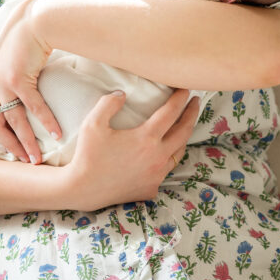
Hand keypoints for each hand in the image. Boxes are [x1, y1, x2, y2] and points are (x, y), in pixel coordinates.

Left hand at [0, 0, 62, 163]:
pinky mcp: (17, 78)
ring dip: (27, 141)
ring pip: (15, 120)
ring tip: (38, 157)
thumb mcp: (14, 66)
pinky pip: (33, 106)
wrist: (33, 23)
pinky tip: (56, 133)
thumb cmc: (28, 44)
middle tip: (26, 160)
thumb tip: (22, 100)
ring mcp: (2, 82)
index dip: (2, 138)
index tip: (16, 151)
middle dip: (12, 146)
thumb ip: (13, 83)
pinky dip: (45, 121)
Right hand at [65, 88, 199, 210]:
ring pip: (179, 152)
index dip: (180, 98)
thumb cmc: (87, 155)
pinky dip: (168, 158)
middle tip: (195, 102)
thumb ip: (108, 103)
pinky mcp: (152, 188)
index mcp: (146, 138)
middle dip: (192, 114)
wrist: (83, 190)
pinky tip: (164, 153)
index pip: (171, 112)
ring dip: (183, 136)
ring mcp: (156, 175)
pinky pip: (166, 171)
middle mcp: (157, 157)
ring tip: (183, 126)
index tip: (185, 89)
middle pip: (184, 131)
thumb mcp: (92, 123)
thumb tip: (122, 93)